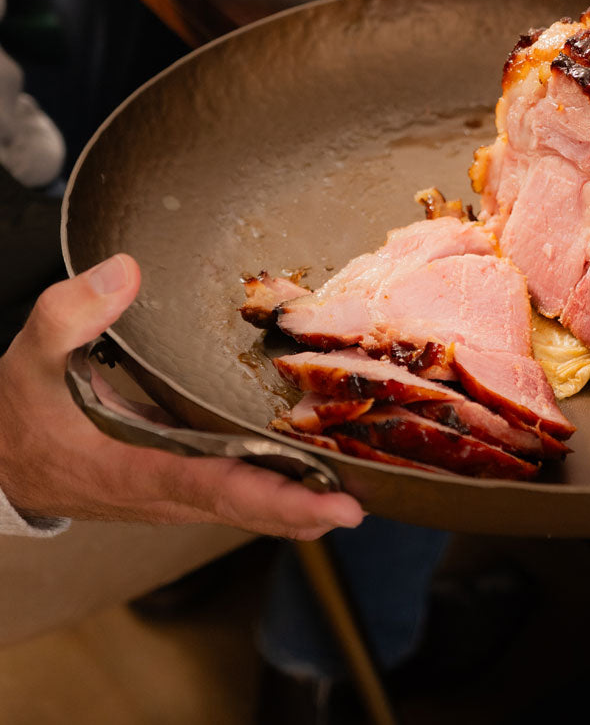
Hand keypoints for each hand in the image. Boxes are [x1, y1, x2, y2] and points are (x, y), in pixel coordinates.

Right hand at [0, 255, 364, 538]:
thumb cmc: (18, 412)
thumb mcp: (30, 358)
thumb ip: (70, 312)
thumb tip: (126, 271)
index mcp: (131, 466)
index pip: (216, 486)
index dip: (277, 498)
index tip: (335, 508)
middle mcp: (159, 492)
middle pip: (243, 509)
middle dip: (303, 513)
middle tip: (359, 509)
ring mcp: (168, 496)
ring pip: (241, 511)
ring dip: (294, 509)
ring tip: (352, 495)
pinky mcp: (173, 488)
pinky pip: (231, 498)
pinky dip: (272, 497)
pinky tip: (309, 480)